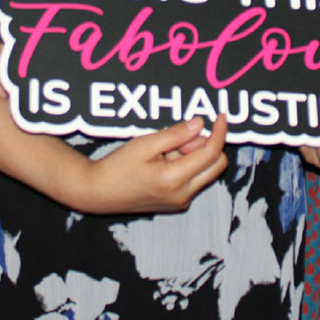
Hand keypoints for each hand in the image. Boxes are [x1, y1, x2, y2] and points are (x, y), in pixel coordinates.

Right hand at [69, 116, 228, 214]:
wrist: (98, 192)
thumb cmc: (117, 166)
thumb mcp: (145, 144)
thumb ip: (175, 134)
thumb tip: (200, 123)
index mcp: (175, 180)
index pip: (211, 153)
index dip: (219, 132)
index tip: (221, 116)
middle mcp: (183, 195)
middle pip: (216, 165)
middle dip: (207, 145)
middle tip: (183, 135)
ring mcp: (180, 202)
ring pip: (205, 172)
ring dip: (194, 156)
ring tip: (164, 150)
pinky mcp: (176, 203)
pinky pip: (193, 180)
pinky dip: (187, 165)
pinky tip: (164, 160)